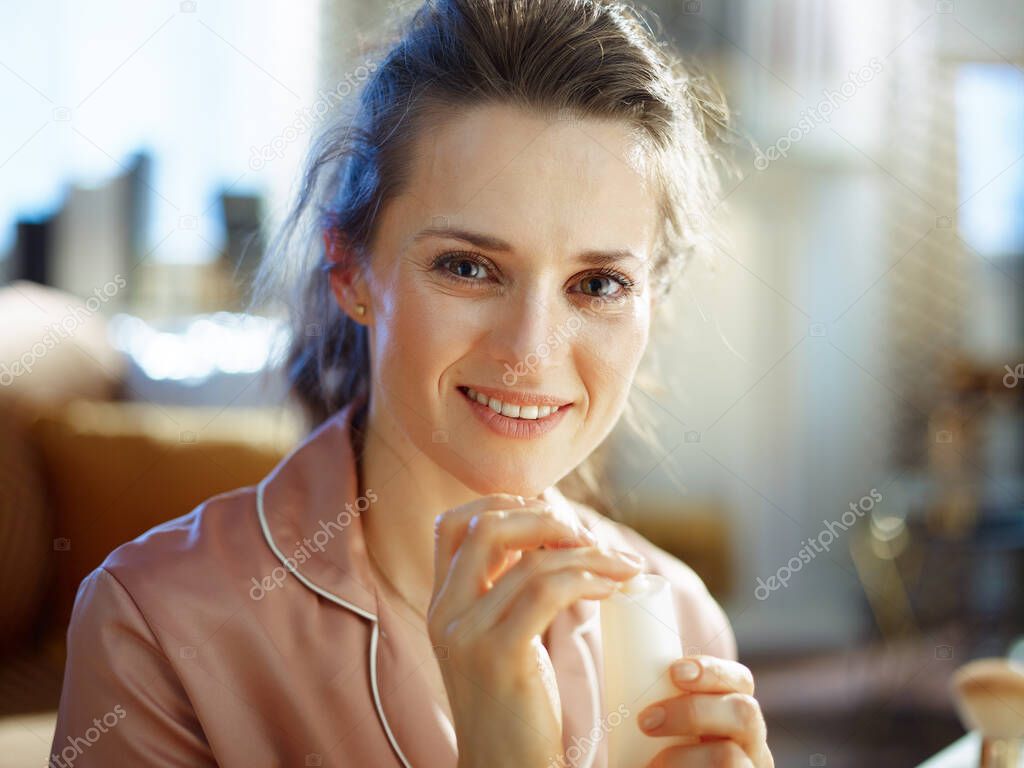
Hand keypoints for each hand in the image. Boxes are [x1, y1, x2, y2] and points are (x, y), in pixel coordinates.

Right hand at [428, 493, 644, 767]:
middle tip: (591, 539)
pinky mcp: (499, 655)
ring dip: (590, 554)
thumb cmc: (516, 709)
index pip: (452, 523)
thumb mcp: (501, 640)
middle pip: (485, 524)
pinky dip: (590, 579)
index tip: (551, 518)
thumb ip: (508, 593)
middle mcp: (444, 612)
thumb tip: (555, 541)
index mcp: (441, 603)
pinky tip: (613, 589)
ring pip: (531, 559)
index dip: (503, 504)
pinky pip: (549, 591)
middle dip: (547, 518)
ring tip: (625, 567)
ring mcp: (467, 633)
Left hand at [638, 655, 772, 766]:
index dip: (712, 671)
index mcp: (733, 713)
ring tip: (652, 764)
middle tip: (646, 721)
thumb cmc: (650, 749)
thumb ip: (649, 678)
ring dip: (683, 758)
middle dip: (694, 713)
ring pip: (730, 759)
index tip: (673, 672)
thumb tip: (617, 597)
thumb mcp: (658, 712)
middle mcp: (749, 743)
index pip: (741, 680)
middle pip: (745, 714)